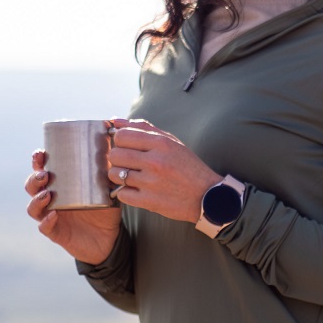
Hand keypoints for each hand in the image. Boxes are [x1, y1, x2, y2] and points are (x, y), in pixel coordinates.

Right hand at [24, 148, 122, 264]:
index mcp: (60, 186)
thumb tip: (114, 149)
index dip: (37, 162)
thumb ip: (108, 173)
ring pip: (33, 207)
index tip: (41, 154)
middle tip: (44, 174)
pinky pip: (44, 227)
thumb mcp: (108, 189)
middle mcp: (51, 200)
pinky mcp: (56, 233)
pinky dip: (46, 221)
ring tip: (47, 194)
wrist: (109, 239)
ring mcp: (51, 217)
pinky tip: (53, 215)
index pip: (42, 170)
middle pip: (32, 187)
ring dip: (36, 199)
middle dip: (34, 179)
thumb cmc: (105, 210)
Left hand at [105, 120, 222, 225]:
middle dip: (119, 159)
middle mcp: (155, 161)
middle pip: (114, 155)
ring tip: (132, 177)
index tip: (128, 147)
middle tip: (129, 163)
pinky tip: (137, 190)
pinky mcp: (149, 201)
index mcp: (161, 143)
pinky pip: (121, 194)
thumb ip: (144, 128)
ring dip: (120, 176)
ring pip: (115, 174)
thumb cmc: (187, 167)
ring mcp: (151, 182)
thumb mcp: (171, 142)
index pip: (122, 135)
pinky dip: (125, 193)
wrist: (207, 196)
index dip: (120, 141)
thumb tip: (115, 121)